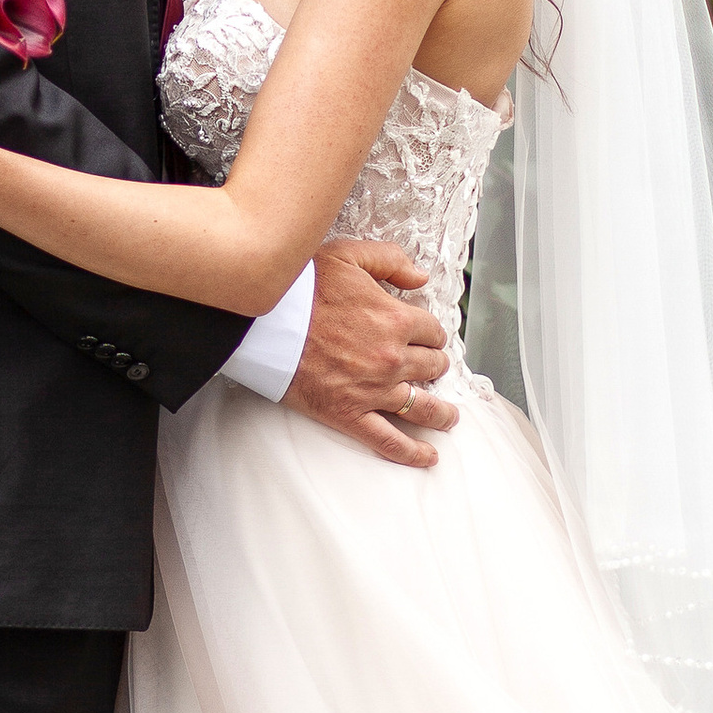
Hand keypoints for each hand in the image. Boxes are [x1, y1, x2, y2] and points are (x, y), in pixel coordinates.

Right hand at [283, 240, 457, 467]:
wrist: (264, 323)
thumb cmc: (301, 288)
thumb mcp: (348, 256)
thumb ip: (390, 260)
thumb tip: (421, 276)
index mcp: (395, 320)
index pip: (432, 332)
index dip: (431, 333)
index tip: (427, 337)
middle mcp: (392, 358)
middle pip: (432, 367)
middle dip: (435, 367)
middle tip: (432, 369)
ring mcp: (373, 390)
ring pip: (422, 407)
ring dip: (441, 413)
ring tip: (448, 418)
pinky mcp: (350, 414)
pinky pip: (389, 440)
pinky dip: (411, 452)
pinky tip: (427, 457)